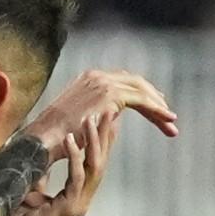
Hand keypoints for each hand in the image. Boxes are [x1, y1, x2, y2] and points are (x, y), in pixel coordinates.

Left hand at [0, 112, 118, 215]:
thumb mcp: (30, 195)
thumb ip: (38, 178)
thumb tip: (35, 158)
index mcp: (75, 195)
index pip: (92, 163)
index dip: (99, 141)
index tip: (103, 118)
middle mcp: (81, 198)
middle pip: (100, 161)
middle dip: (104, 135)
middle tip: (108, 110)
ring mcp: (78, 204)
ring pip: (94, 167)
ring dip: (94, 141)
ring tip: (93, 118)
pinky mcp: (69, 209)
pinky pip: (76, 178)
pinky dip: (75, 157)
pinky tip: (73, 139)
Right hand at [23, 69, 175, 162]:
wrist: (43, 140)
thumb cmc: (57, 137)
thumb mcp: (80, 120)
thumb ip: (99, 114)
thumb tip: (113, 119)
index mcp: (88, 79)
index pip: (123, 82)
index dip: (141, 95)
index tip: (155, 109)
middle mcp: (96, 76)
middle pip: (135, 83)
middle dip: (154, 100)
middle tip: (168, 117)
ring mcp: (103, 82)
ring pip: (141, 90)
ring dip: (158, 107)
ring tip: (171, 123)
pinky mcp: (109, 94)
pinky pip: (141, 100)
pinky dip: (156, 110)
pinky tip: (167, 120)